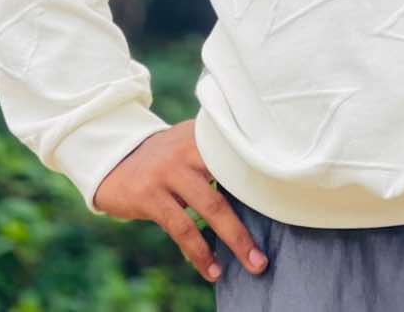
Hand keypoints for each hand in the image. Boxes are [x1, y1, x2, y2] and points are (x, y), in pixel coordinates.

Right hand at [92, 118, 268, 284]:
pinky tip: (211, 269)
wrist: (116, 160)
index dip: (265, 176)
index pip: (242, 153)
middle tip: (270, 249)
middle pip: (233, 182)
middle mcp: (190, 149)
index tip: (288, 200)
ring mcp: (170, 172)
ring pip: (210, 208)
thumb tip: (260, 179)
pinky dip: (199, 252)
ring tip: (252, 264)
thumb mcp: (190, 143)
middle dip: (254, 217)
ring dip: (233, 240)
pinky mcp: (151, 195)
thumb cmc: (166, 158)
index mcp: (205, 135)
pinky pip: (181, 228)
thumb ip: (218, 154)